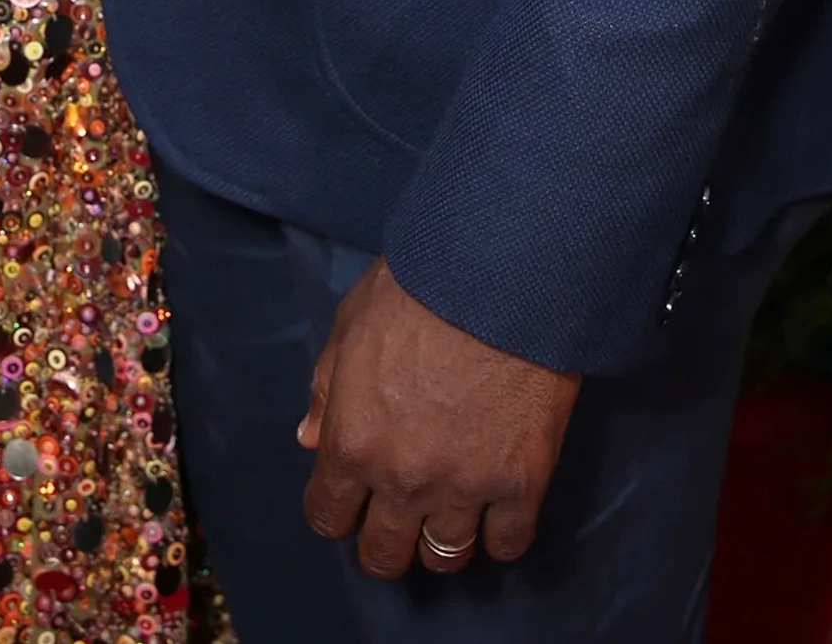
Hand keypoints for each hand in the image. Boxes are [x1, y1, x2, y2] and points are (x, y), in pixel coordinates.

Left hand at [299, 257, 579, 579]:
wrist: (500, 274)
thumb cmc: (416, 286)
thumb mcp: (351, 324)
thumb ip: (328, 389)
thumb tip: (310, 440)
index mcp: (352, 441)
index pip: (327, 518)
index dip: (337, 510)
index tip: (351, 499)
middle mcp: (402, 479)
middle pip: (384, 555)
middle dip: (384, 540)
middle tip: (400, 514)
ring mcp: (464, 488)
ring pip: (444, 557)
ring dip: (440, 540)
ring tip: (449, 511)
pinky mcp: (521, 483)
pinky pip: (507, 545)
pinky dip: (499, 533)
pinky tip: (496, 508)